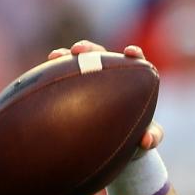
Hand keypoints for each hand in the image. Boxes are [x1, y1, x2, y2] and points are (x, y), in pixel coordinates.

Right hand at [48, 39, 163, 150]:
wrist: (116, 145)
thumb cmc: (136, 136)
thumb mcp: (147, 138)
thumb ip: (153, 136)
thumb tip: (146, 140)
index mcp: (131, 80)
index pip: (133, 61)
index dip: (133, 53)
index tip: (131, 52)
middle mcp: (108, 75)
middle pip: (98, 55)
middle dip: (88, 49)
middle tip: (79, 50)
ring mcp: (88, 80)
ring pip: (76, 63)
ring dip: (65, 57)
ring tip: (55, 57)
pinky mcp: (72, 88)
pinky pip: (61, 79)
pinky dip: (53, 75)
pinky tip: (41, 78)